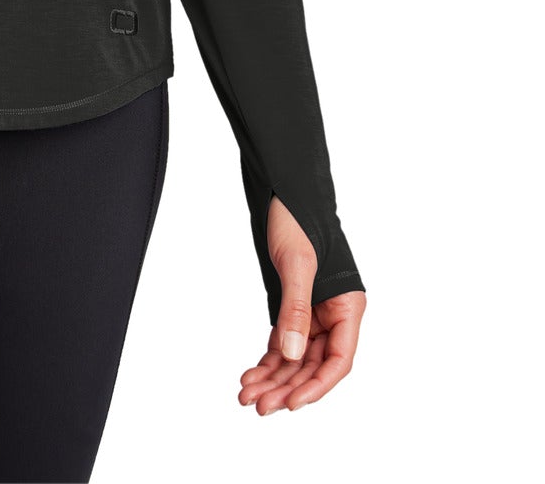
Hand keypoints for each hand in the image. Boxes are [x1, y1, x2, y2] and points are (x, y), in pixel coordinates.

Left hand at [237, 194, 365, 413]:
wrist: (281, 191)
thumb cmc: (296, 219)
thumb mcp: (296, 263)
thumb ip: (296, 309)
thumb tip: (292, 356)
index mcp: (348, 305)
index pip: (338, 360)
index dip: (316, 386)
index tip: (291, 404)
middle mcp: (333, 314)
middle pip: (312, 364)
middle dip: (287, 387)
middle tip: (258, 404)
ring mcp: (312, 313)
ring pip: (295, 358)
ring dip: (274, 378)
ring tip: (247, 395)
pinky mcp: (291, 307)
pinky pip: (283, 343)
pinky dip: (268, 360)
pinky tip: (251, 375)